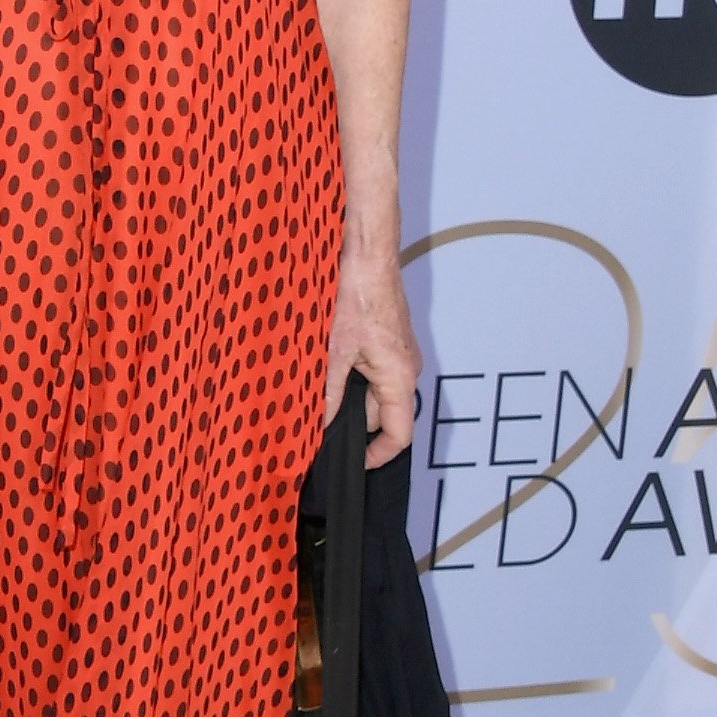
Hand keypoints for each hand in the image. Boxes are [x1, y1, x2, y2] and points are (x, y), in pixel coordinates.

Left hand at [325, 245, 419, 469]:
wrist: (365, 252)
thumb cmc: (357, 295)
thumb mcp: (334, 351)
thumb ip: (327, 394)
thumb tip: (318, 427)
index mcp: (400, 378)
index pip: (399, 435)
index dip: (376, 456)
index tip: (350, 464)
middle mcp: (404, 368)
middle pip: (381, 414)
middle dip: (351, 424)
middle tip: (316, 430)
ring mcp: (395, 353)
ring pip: (370, 390)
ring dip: (345, 397)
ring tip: (313, 399)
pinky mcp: (382, 338)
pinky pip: (367, 370)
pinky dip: (346, 377)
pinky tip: (319, 370)